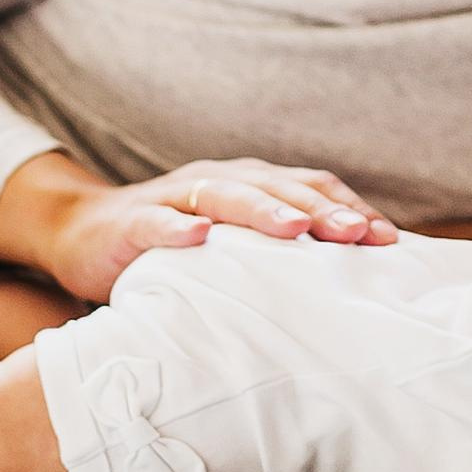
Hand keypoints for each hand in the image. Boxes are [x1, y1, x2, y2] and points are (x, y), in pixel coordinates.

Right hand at [0, 151, 395, 301]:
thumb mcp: (235, 250)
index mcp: (254, 185)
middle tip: (358, 236)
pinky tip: (196, 238)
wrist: (82, 232)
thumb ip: (282, 258)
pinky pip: (155, 222)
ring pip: (225, 195)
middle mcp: (221, 181)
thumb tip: (353, 290)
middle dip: (322, 211)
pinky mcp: (130, 221)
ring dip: (262, 210)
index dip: (350, 210)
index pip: (312, 190)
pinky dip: (175, 228)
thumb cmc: (176, 247)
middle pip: (280, 189)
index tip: (390, 241)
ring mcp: (174, 198)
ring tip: (295, 228)